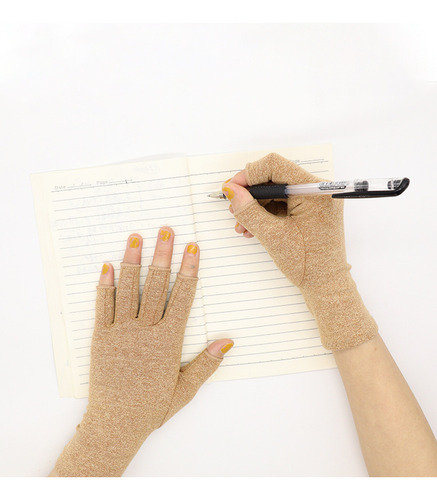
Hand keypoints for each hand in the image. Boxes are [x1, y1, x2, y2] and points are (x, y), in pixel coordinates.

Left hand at [53, 229, 232, 475]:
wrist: (115, 424)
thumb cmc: (152, 407)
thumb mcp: (185, 389)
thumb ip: (206, 363)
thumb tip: (228, 341)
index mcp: (168, 341)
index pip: (183, 297)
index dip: (189, 270)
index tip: (192, 249)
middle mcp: (145, 331)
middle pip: (157, 285)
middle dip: (163, 255)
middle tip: (166, 229)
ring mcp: (121, 331)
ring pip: (129, 289)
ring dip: (134, 261)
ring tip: (137, 237)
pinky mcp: (100, 337)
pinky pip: (103, 306)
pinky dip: (105, 285)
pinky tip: (107, 266)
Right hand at [222, 153, 376, 349]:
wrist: (326, 286)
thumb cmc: (308, 265)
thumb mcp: (273, 237)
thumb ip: (249, 211)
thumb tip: (230, 191)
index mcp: (315, 191)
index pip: (275, 166)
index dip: (249, 175)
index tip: (232, 189)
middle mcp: (317, 190)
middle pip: (274, 178)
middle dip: (250, 194)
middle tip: (233, 209)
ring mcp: (314, 201)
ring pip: (276, 192)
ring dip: (255, 207)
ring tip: (241, 226)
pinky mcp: (310, 211)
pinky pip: (282, 204)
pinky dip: (265, 214)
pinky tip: (252, 228)